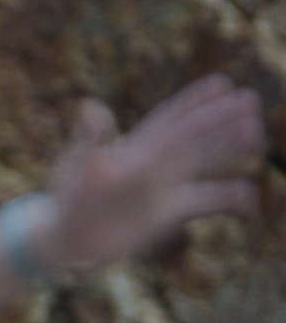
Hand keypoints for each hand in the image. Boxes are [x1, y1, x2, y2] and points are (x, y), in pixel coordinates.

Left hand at [40, 78, 265, 271]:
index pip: (171, 120)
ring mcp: (162, 188)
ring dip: (228, 149)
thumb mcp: (78, 166)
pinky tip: (249, 197)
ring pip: (203, 163)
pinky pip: (203, 203)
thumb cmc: (67, 199)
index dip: (194, 102)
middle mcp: (154, 165)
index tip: (221, 83)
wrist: (65, 239)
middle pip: (194, 136)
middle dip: (221, 119)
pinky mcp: (166, 214)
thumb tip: (90, 107)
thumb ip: (89, 139)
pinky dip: (226, 200)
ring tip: (256, 135)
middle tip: (251, 101)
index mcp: (135, 149)